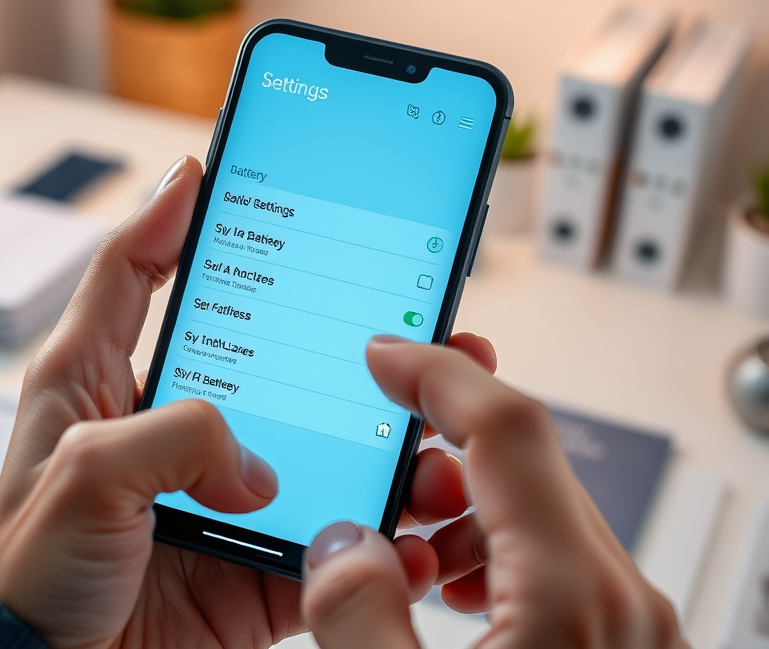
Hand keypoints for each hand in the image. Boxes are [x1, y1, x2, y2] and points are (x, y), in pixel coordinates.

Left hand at [0, 154, 510, 648]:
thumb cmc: (27, 567)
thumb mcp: (81, 467)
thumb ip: (173, 429)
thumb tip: (258, 454)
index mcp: (113, 382)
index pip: (140, 272)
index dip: (177, 214)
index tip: (226, 164)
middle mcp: (175, 424)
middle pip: (272, 351)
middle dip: (344, 330)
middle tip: (407, 306)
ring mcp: (226, 488)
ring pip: (322, 441)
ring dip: (386, 434)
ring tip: (436, 422)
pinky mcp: (259, 556)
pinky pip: (334, 536)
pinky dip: (383, 532)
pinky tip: (415, 526)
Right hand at [301, 337, 687, 648]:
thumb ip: (361, 619)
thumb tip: (339, 546)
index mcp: (574, 599)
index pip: (508, 429)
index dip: (438, 374)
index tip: (387, 355)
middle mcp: (622, 599)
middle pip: (526, 460)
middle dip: (440, 445)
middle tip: (380, 463)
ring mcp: (635, 622)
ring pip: (544, 509)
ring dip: (467, 504)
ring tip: (413, 556)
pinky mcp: (628, 643)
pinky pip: (561, 559)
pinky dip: (500, 548)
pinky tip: (459, 595)